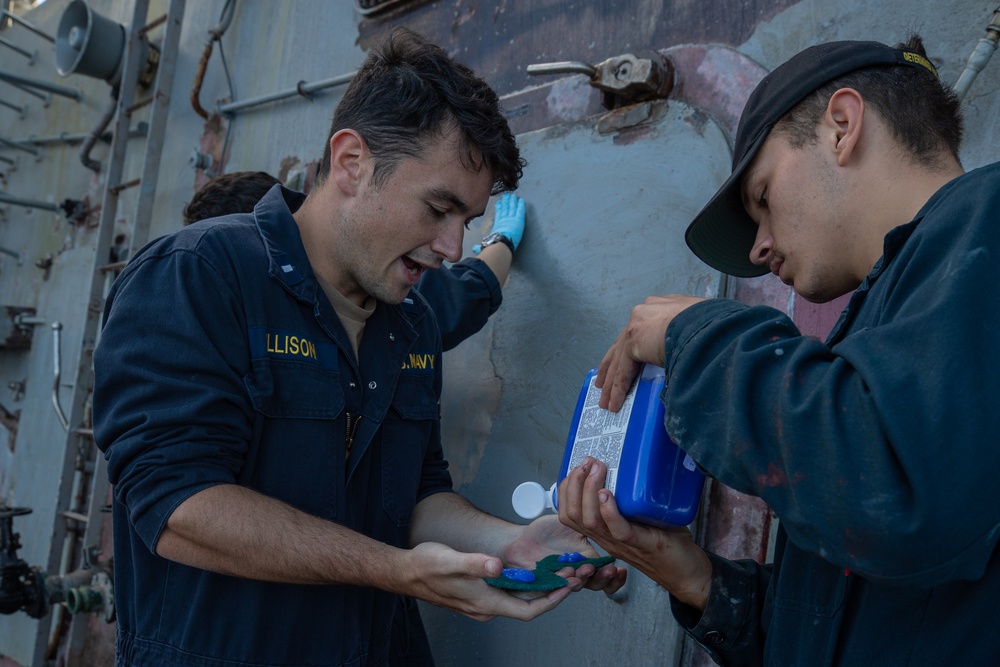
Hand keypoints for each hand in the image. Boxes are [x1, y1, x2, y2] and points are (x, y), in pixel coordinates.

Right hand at [400, 540, 579, 621]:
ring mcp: (483, 601)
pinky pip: (510, 592)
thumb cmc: (427, 566)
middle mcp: (487, 606)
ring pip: (520, 598)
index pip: (527, 611)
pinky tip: (533, 568)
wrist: (406, 571)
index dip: (552, 601)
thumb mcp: (451, 561)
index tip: (568, 587)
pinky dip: (525, 583)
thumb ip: (475, 563)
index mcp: (485, 603)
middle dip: (553, 591)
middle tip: (573, 574)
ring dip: (541, 586)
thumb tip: (497, 566)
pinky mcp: (480, 593)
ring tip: (560, 570)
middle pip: (528, 605)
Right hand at [473, 192, 525, 252]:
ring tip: (513, 196)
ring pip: (512, 207)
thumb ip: (480, 246)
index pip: (499, 214)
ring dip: (513, 201)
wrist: (499, 243)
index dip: (499, 207)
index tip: (499, 202)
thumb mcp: (485, 244)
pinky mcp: (518, 219)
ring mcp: (511, 219)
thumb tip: (474, 249)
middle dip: (506, 201)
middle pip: (505, 208)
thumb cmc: (492, 244)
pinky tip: (521, 200)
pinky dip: (521, 205)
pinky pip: (520, 210)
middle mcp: (504, 220)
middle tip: (507, 195)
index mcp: (497, 225)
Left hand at [499, 514, 626, 595]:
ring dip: (585, 579)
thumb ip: (589, 525)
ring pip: (579, 586)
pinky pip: (559, 588)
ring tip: (585, 569)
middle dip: (604, 578)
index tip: (621, 570)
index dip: (614, 576)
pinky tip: (569, 576)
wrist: (520, 540)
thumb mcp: (572, 524)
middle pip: (596, 583)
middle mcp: (577, 572)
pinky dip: (565, 583)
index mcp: (585, 558)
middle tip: (608, 570)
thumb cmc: (544, 532)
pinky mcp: (547, 584)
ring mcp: (562, 579)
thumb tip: (605, 518)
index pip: (604, 572)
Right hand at [557, 457, 712, 609]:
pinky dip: (609, 512)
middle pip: (574, 515)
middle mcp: (606, 539)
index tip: (579, 466)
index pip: (569, 513)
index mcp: (603, 532)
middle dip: (574, 484)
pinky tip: (607, 495)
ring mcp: (622, 543)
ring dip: (589, 491)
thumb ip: (630, 498)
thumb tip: (629, 464)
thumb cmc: (666, 543)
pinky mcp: (641, 544)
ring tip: (598, 469)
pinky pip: (618, 530)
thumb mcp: (640, 516)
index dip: (566, 488)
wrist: (689, 574)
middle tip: (587, 463)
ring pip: (590, 521)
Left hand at [596, 294, 706, 410]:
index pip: (644, 329)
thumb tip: (697, 360)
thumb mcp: (704, 333)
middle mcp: (649, 310)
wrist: (713, 324)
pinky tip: (614, 403)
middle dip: (613, 364)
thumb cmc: (720, 330)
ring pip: (619, 358)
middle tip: (605, 381)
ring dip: (612, 381)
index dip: (634, 348)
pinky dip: (618, 388)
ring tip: (606, 400)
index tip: (628, 360)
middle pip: (624, 342)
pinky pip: (622, 370)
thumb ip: (692, 342)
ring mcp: (639, 321)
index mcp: (667, 306)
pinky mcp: (634, 338)